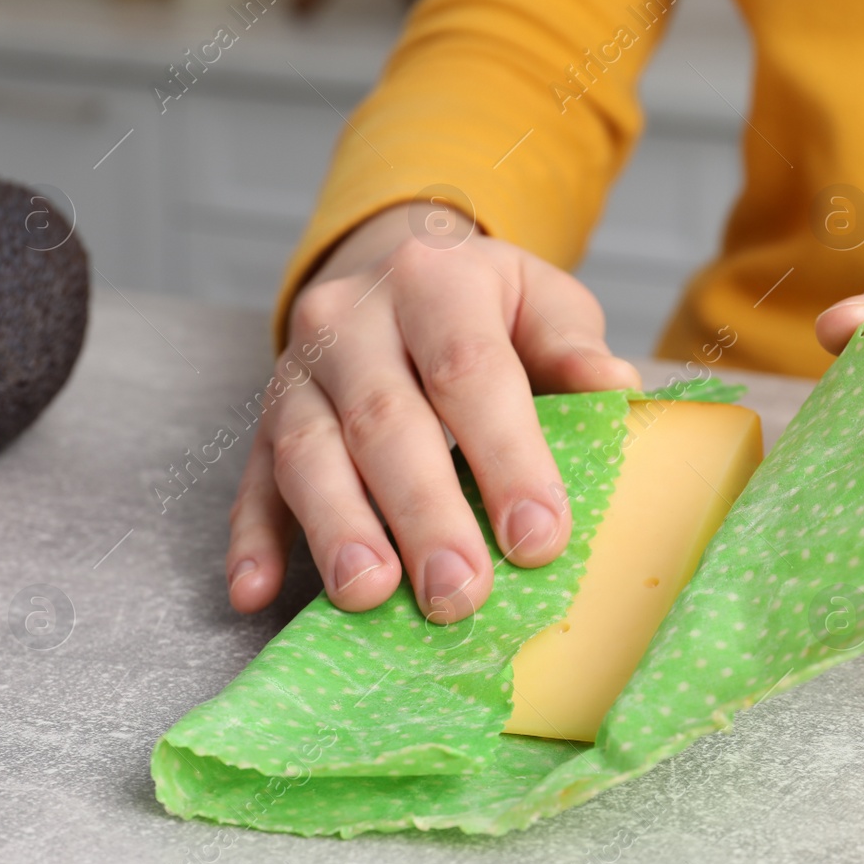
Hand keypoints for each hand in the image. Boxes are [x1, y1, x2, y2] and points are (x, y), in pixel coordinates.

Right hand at [226, 203, 639, 619]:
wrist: (397, 267)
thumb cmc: (488, 305)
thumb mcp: (544, 300)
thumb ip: (573, 346)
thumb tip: (613, 386)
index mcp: (435, 277)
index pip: (470, 371)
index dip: (505, 458)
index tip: (539, 538)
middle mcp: (351, 318)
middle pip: (385, 421)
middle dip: (424, 514)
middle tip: (459, 594)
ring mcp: (296, 370)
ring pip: (308, 452)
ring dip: (337, 529)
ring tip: (368, 595)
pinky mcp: (261, 420)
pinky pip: (250, 480)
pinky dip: (252, 539)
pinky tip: (256, 592)